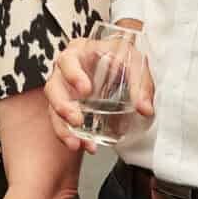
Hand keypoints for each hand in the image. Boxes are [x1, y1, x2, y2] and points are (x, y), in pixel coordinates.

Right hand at [44, 35, 153, 152]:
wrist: (119, 68)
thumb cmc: (122, 58)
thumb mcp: (135, 63)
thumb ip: (141, 84)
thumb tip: (145, 108)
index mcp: (78, 53)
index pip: (68, 61)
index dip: (73, 75)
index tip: (85, 90)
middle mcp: (65, 71)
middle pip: (53, 87)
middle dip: (62, 106)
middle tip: (77, 120)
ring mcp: (64, 90)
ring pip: (53, 108)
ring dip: (63, 127)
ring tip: (76, 143)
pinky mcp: (66, 107)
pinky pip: (60, 123)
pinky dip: (69, 136)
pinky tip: (82, 145)